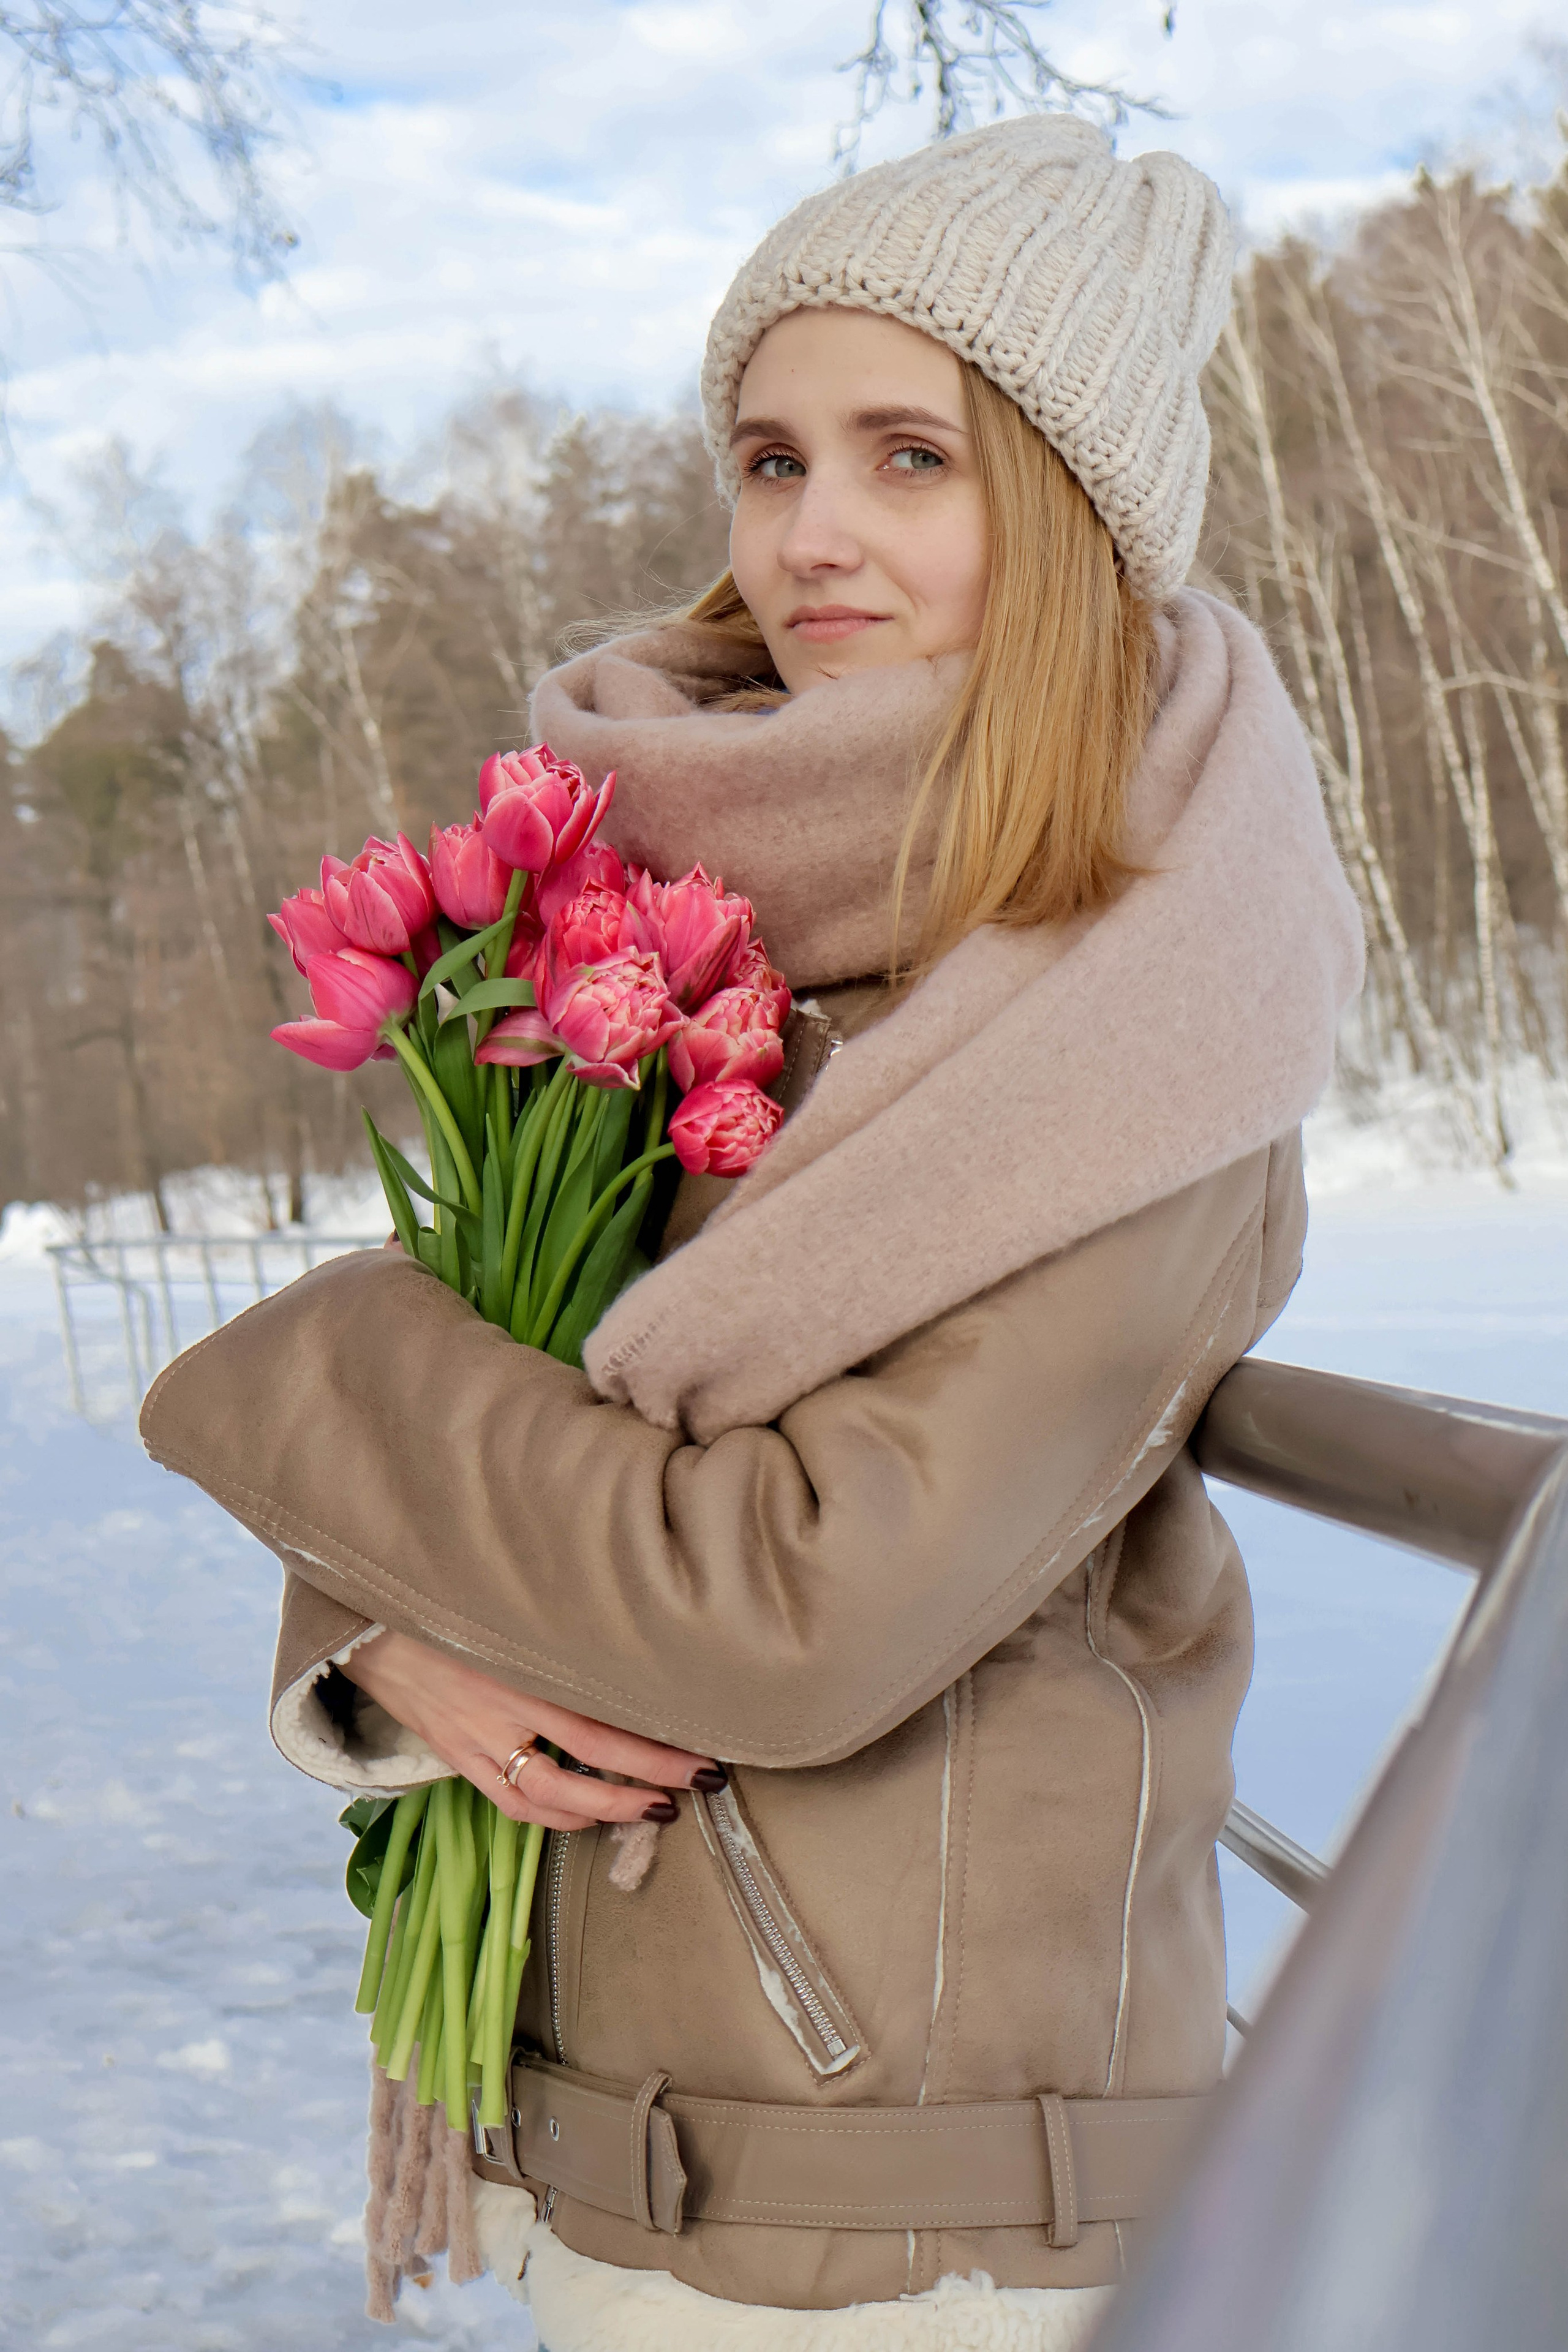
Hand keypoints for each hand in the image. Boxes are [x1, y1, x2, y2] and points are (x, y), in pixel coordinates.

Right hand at [339, 1627, 724, 1830]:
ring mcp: (476, 1741)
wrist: (371, 1625)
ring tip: (650, 1809)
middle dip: (646, 1780)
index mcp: (521, 1668)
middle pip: (586, 1758)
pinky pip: (509, 1802)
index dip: (654, 1747)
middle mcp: (501, 1710)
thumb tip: (629, 1638)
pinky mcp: (457, 1759)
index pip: (601, 1719)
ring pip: (547, 1795)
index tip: (702, 1753)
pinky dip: (552, 1817)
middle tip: (696, 1785)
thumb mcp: (508, 1608)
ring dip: (604, 1808)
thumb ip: (560, 1628)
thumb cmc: (450, 1605)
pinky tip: (584, 1816)